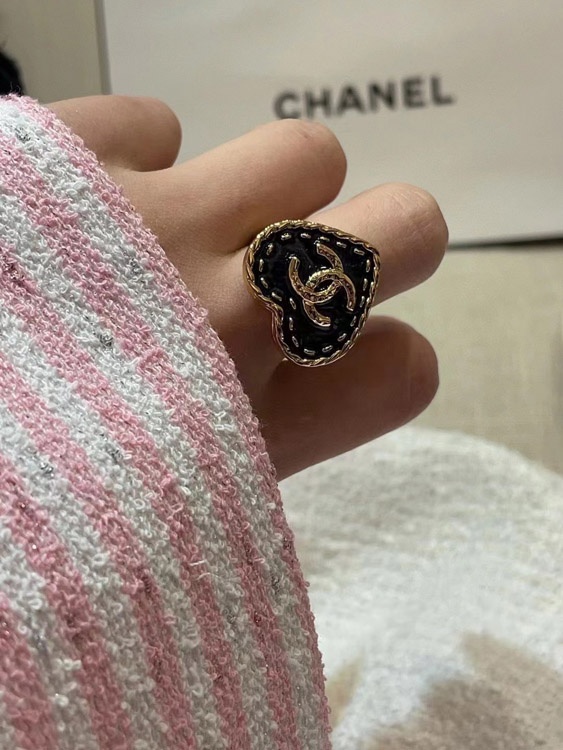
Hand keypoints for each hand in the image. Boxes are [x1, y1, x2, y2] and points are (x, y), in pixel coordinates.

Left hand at [50, 95, 446, 479]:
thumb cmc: (45, 481)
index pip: (404, 368)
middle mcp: (228, 320)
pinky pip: (158, 124)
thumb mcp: (174, 502)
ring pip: (304, 154)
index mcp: (253, 431)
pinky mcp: (76, 155)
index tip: (334, 354)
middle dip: (384, 240)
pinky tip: (87, 218)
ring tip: (191, 232)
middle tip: (315, 261)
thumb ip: (258, 438)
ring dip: (267, 190)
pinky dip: (136, 166)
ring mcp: (159, 226)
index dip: (380, 354)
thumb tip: (302, 369)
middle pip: (407, 229)